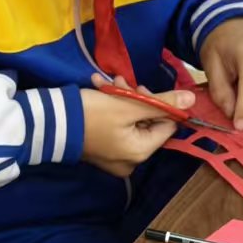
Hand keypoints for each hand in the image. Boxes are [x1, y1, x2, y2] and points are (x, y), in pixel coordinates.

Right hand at [81, 78, 195, 177]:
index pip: (166, 126)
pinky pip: (115, 129)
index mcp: (140, 153)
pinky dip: (110, 109)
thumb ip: (163, 102)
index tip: (139, 87)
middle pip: (147, 124)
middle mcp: (130, 161)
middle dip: (135, 98)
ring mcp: (114, 158)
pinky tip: (99, 91)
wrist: (49, 123)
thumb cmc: (93, 114)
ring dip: (122, 99)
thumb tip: (192, 100)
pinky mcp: (101, 151)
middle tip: (120, 82)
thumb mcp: (129, 104)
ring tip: (105, 83)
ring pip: (130, 123)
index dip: (157, 104)